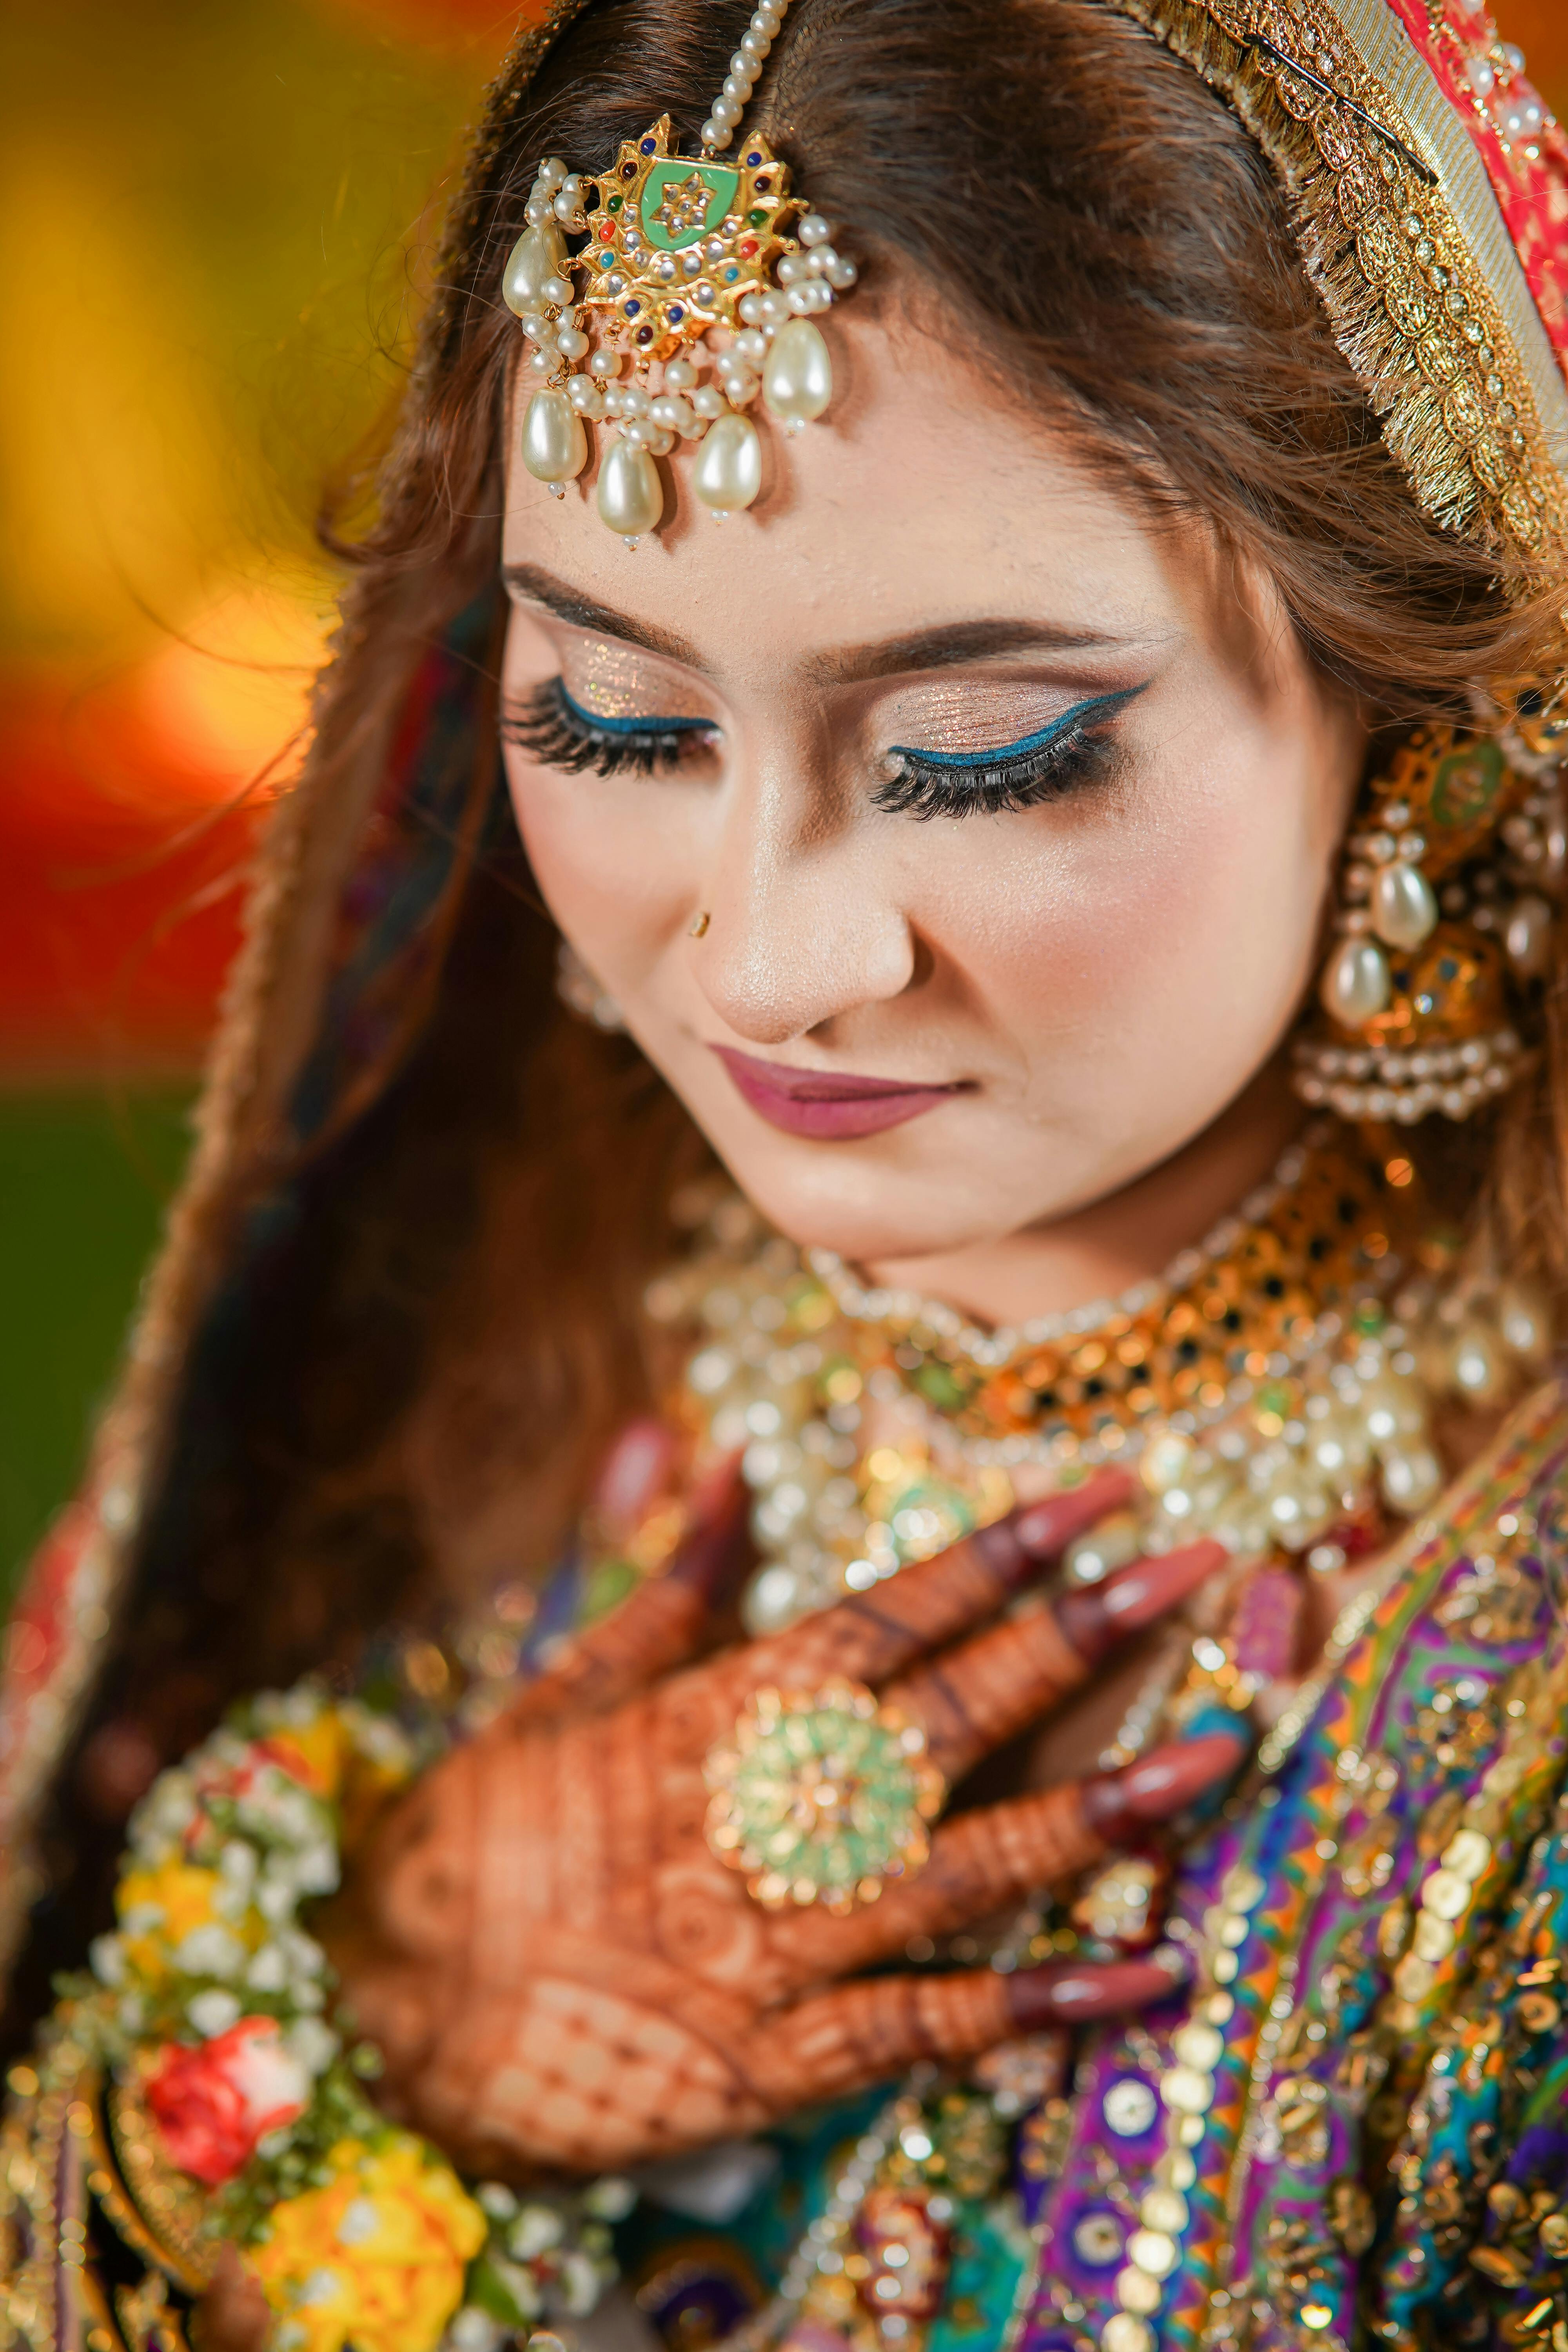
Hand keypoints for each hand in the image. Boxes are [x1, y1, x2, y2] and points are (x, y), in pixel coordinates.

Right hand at [327, 1470, 1236, 2177]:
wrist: (391, 2017)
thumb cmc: (477, 1842)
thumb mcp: (555, 1694)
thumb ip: (660, 1588)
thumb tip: (715, 1463)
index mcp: (716, 1718)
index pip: (887, 1615)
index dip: (1000, 1552)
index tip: (1097, 1495)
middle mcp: (774, 1816)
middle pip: (955, 1713)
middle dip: (1080, 1636)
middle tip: (1198, 1566)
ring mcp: (790, 1939)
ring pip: (976, 1861)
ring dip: (1105, 1805)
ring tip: (1221, 1748)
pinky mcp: (791, 2054)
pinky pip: (945, 2024)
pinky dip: (1055, 2006)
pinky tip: (1157, 1974)